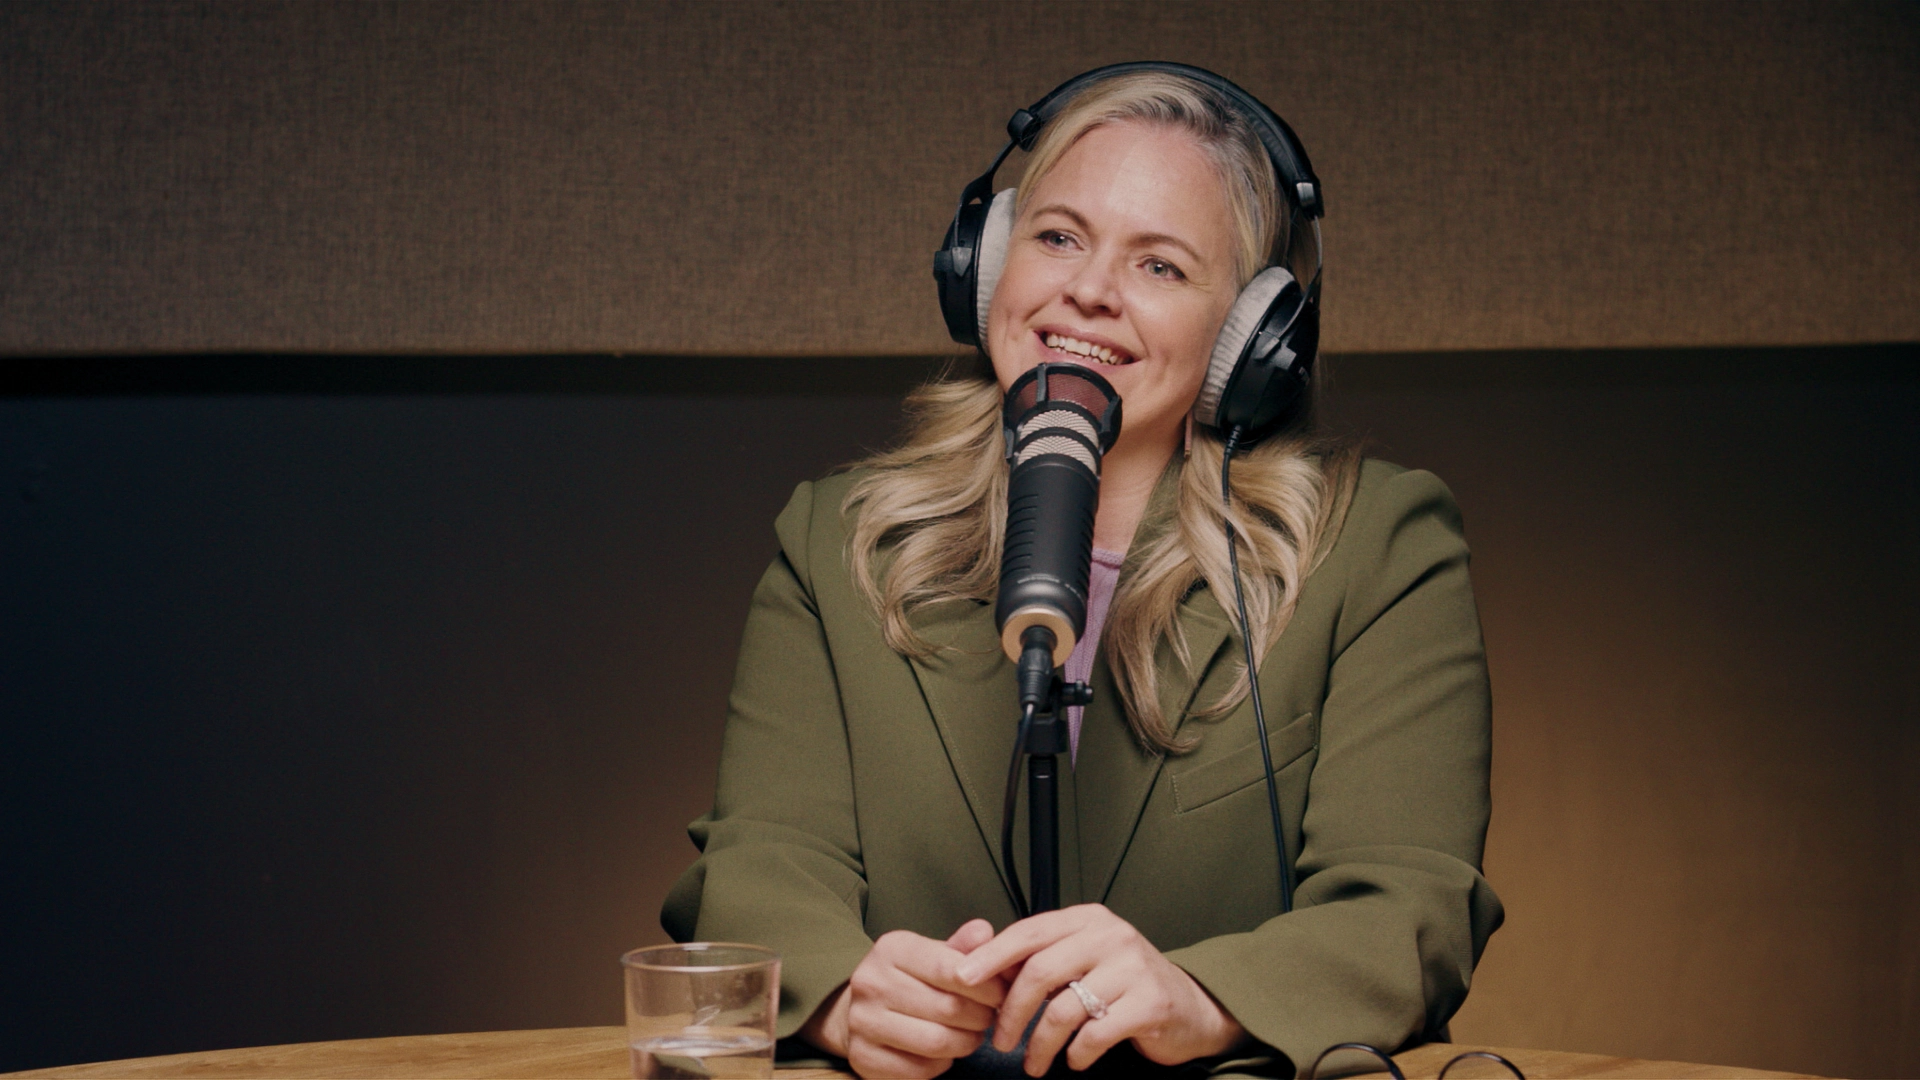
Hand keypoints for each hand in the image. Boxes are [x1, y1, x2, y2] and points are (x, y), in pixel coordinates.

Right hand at [801, 919, 1007, 1078]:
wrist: (859, 1010)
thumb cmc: (909, 980)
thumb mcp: (933, 954)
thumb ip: (962, 946)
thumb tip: (984, 932)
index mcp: (891, 950)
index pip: (949, 969)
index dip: (986, 986)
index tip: (1001, 994)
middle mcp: (871, 983)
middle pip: (948, 1009)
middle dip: (981, 1016)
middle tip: (989, 1016)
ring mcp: (863, 1022)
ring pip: (937, 1042)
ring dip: (966, 1042)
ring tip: (973, 1033)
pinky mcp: (863, 1058)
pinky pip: (920, 1069)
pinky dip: (942, 1063)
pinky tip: (945, 1050)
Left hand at [954, 903, 1248, 1075]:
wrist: (1189, 1008)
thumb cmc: (1124, 985)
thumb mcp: (1083, 960)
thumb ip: (1040, 958)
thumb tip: (980, 966)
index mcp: (1088, 920)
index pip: (1029, 932)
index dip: (992, 956)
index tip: (962, 979)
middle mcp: (1110, 936)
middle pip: (1040, 971)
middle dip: (1012, 1012)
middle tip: (1000, 1041)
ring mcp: (1133, 967)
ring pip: (1065, 1009)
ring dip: (1041, 1044)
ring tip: (1035, 1064)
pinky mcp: (1150, 1003)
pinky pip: (1096, 1034)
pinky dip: (1078, 1055)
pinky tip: (1075, 1061)